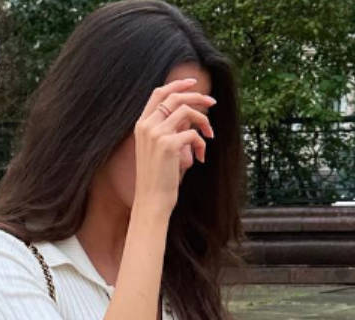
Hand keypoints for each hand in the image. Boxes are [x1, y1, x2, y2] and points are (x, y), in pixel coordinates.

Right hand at [133, 77, 214, 214]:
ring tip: (210, 135)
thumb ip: (169, 130)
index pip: (159, 93)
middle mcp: (147, 126)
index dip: (177, 85)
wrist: (151, 201)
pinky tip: (201, 158)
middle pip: (175, 97)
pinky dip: (201, 144)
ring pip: (186, 112)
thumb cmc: (157, 180)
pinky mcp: (168, 145)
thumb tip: (191, 116)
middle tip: (212, 102)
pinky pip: (193, 134)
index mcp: (142, 125)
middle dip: (197, 97)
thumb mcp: (159, 150)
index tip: (194, 83)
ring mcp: (156, 134)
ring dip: (203, 121)